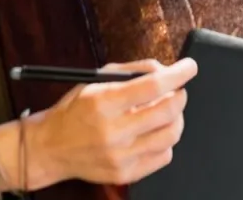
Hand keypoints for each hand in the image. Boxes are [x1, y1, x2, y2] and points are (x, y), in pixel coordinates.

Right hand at [18, 58, 196, 189]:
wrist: (53, 147)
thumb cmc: (77, 108)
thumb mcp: (98, 79)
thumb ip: (134, 71)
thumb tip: (166, 70)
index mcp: (105, 102)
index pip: (152, 86)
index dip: (177, 74)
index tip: (189, 67)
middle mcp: (114, 132)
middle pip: (167, 111)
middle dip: (180, 95)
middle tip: (178, 90)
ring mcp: (121, 156)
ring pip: (171, 135)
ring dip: (176, 118)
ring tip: (167, 111)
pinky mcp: (126, 174)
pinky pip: (163, 157)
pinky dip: (166, 141)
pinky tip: (155, 132)